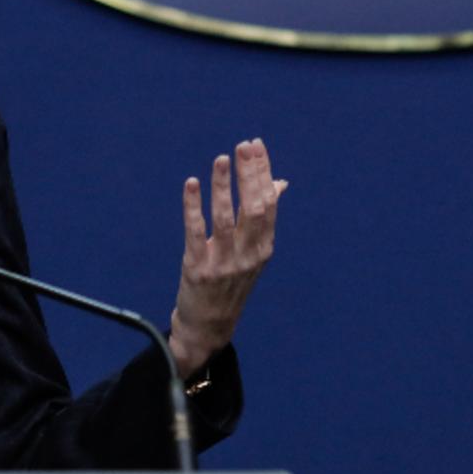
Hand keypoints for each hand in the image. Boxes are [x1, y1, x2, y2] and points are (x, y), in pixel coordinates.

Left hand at [169, 138, 285, 374]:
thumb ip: (263, 218)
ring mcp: (224, 263)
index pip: (267, 203)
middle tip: (243, 146)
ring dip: (224, 186)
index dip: (262, 173)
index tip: (255, 146)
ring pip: (225, 218)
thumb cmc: (231, 283)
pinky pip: (195, 233)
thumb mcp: (252, 253)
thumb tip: (280, 183)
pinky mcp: (198, 269)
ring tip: (221, 159)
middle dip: (249, 175)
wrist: (209, 327)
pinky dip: (193, 207)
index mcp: (263, 248)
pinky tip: (192, 184)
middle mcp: (248, 255)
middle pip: (253, 208)